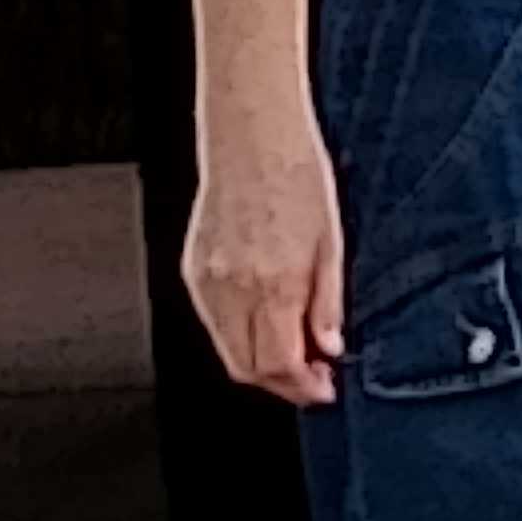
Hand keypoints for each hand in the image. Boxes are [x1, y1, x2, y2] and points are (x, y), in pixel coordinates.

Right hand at [183, 102, 346, 405]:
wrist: (251, 132)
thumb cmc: (296, 174)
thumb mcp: (331, 242)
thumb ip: (327, 302)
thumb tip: (328, 346)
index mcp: (273, 284)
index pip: (280, 365)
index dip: (303, 387)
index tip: (323, 387)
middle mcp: (232, 289)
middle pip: (247, 368)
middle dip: (281, 384)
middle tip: (311, 378)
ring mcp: (205, 280)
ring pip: (225, 349)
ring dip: (258, 363)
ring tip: (292, 351)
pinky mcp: (190, 267)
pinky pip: (211, 322)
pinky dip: (237, 335)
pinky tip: (263, 322)